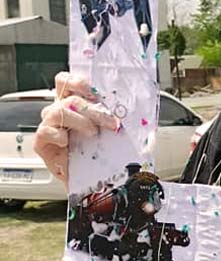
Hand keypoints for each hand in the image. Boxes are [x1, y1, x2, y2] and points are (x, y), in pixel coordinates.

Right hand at [33, 72, 118, 186]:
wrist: (91, 179)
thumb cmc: (100, 152)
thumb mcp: (112, 131)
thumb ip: (117, 118)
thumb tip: (138, 111)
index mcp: (72, 103)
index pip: (65, 81)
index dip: (75, 81)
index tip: (92, 91)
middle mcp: (58, 111)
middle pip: (69, 99)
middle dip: (93, 109)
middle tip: (110, 122)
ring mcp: (49, 126)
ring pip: (59, 112)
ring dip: (80, 121)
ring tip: (92, 133)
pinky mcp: (41, 142)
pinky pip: (45, 132)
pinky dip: (59, 135)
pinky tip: (68, 143)